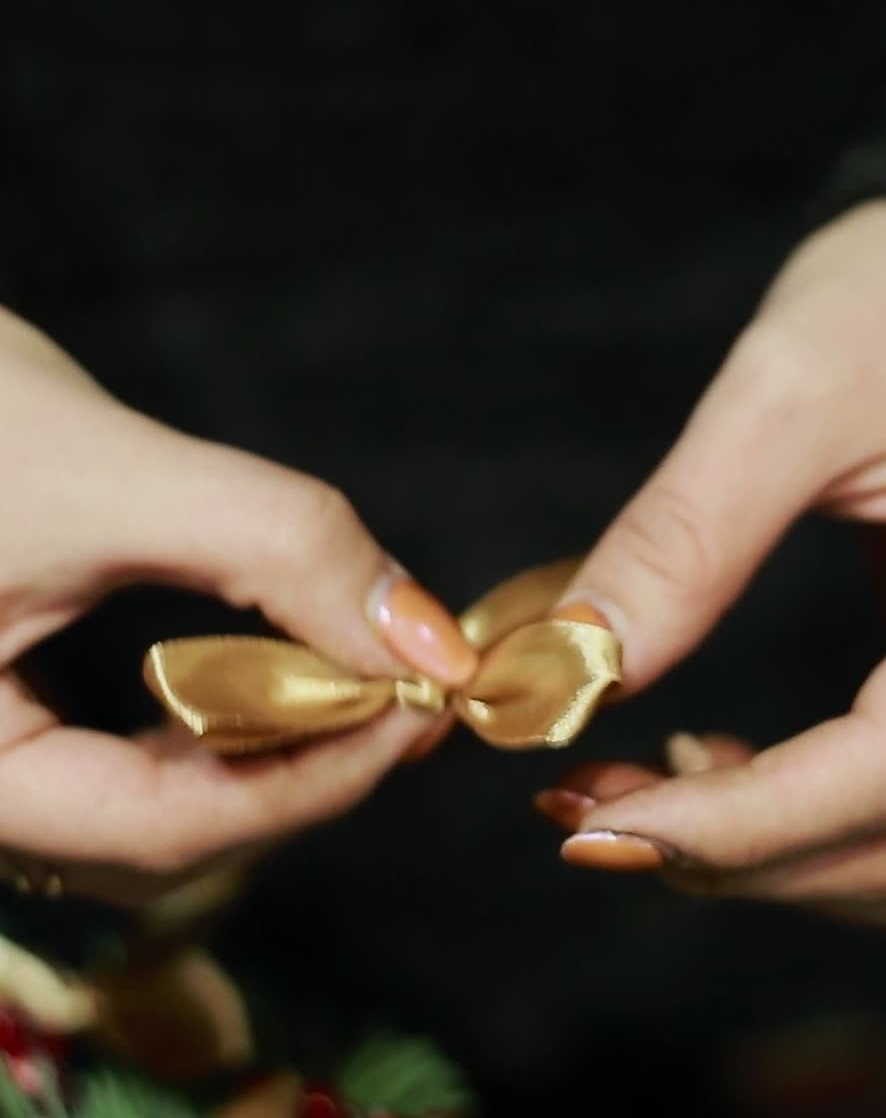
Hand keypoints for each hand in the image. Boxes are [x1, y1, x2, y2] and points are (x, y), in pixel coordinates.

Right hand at [0, 308, 475, 905]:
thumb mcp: (103, 474)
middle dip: (311, 766)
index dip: (320, 777)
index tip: (424, 703)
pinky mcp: (9, 713)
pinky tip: (284, 671)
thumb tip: (426, 636)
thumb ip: (274, 547)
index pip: (166, 828)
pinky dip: (227, 716)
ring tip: (370, 679)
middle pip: (171, 830)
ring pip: (157, 800)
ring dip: (278, 744)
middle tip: (414, 691)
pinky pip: (131, 754)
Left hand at [539, 199, 885, 938]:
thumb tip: (569, 672)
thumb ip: (682, 538)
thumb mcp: (781, 392)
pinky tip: (723, 772)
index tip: (594, 823)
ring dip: (779, 861)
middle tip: (583, 810)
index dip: (739, 824)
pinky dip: (818, 829)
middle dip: (737, 852)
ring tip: (646, 794)